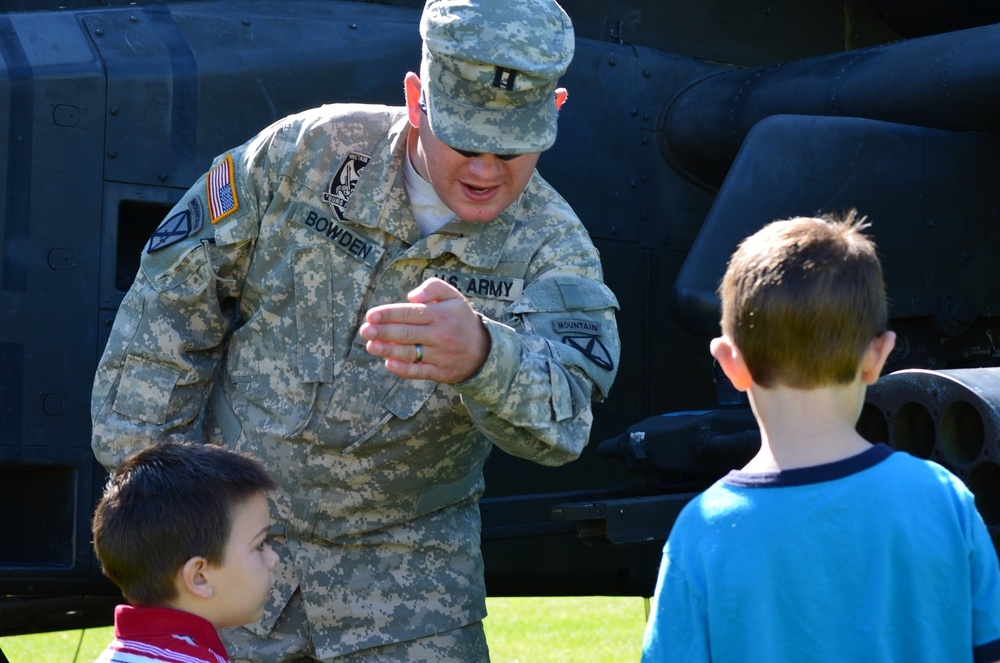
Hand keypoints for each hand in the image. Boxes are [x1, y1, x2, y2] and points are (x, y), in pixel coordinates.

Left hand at [360, 278, 490, 382]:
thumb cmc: (460, 319)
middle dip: (384, 332)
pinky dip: (404, 369)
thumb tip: (411, 295)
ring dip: (388, 350)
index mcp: (440, 314)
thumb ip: (433, 287)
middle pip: (407, 333)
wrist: (484, 349)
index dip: (389, 314)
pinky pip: (419, 371)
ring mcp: (440, 355)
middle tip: (364, 331)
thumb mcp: (453, 296)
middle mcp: (440, 335)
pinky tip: (388, 363)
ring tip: (370, 346)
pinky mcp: (440, 372)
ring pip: (410, 353)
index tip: (370, 316)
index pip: (410, 313)